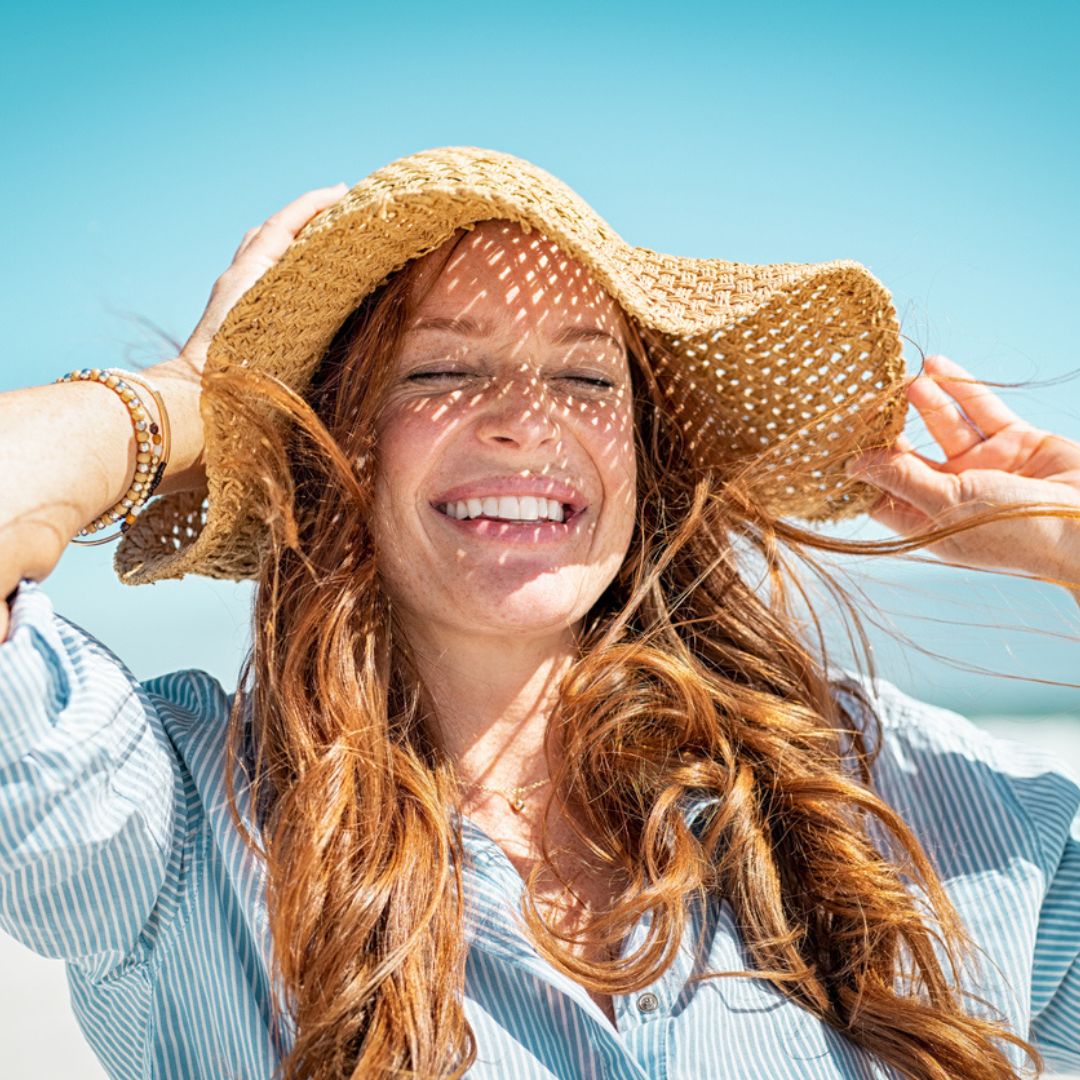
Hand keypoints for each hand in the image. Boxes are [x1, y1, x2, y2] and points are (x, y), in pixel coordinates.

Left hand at [174, 182, 349, 376]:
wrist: (197, 396)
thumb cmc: (235, 368)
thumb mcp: (268, 318)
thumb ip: (291, 293)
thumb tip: (319, 261)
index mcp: (250, 273)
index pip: (282, 225)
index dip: (313, 204)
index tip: (343, 191)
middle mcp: (239, 277)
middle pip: (269, 231)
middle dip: (303, 216)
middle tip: (338, 212)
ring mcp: (233, 295)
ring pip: (262, 252)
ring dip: (291, 240)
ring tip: (325, 242)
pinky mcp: (233, 315)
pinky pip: (261, 276)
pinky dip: (283, 266)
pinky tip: (303, 281)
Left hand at [845, 355, 1079, 601]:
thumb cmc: (1013, 528)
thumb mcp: (945, 503)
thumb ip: (899, 477)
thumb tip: (852, 464)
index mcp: (929, 522)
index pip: (880, 493)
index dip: (860, 467)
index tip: (835, 437)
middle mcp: (952, 496)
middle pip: (908, 455)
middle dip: (887, 428)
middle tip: (863, 399)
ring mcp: (984, 468)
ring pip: (944, 427)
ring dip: (923, 402)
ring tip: (900, 380)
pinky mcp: (1015, 442)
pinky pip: (981, 410)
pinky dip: (960, 388)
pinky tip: (935, 366)